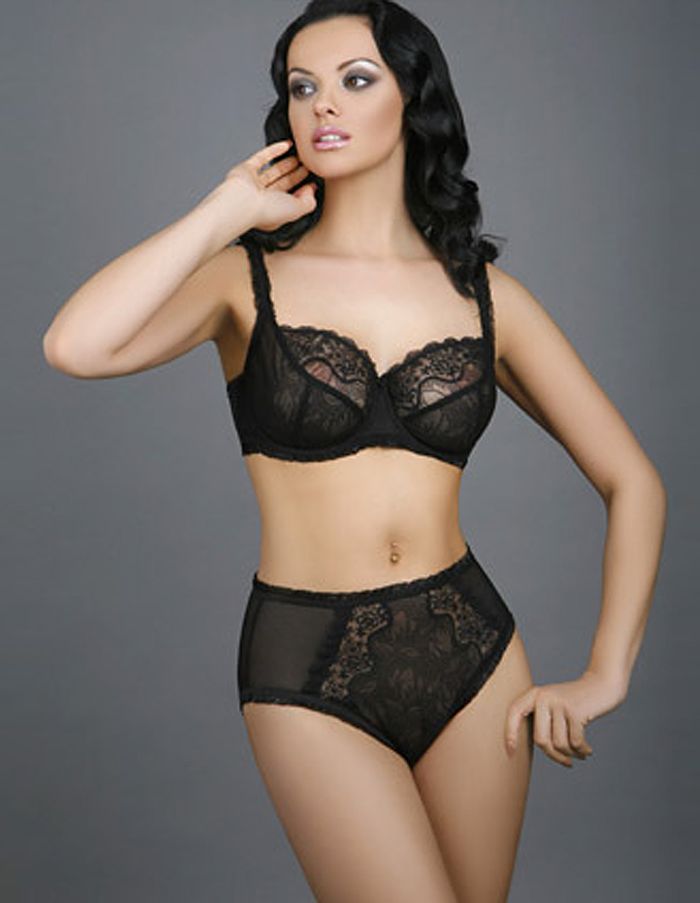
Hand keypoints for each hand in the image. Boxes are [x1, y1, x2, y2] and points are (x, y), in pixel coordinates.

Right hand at [216, 139, 316, 232]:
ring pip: (273, 171)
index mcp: (276, 212)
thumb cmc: (266, 210)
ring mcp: (254, 185)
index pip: (292, 200)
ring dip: (287, 162)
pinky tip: (287, 145)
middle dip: (297, 174)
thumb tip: (311, 190)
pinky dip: (274, 150)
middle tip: (309, 165)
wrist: (242, 202)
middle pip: (284, 184)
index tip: (314, 182)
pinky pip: (261, 158)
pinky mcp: (246, 171)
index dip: (304, 191)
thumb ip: (309, 202)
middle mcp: (264, 200)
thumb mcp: (297, 210)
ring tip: (301, 155)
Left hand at [504, 670, 626, 766]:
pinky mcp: (575, 710)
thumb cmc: (577, 702)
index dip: (510, 732)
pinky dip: (582, 750)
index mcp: (535, 694)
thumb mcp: (554, 705)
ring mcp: (559, 703)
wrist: (602, 685)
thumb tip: (528, 748)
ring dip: (571, 754)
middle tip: (567, 762)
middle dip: (554, 756)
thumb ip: (542, 719)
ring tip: (580, 754)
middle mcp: (544, 696)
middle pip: (541, 740)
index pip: (515, 712)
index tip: (510, 751)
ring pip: (560, 744)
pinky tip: (587, 750)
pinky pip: (575, 742)